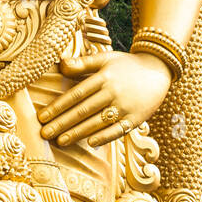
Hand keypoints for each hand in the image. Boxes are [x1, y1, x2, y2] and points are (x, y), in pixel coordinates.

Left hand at [37, 50, 171, 147]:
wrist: (159, 70)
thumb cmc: (127, 65)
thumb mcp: (105, 58)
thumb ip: (83, 63)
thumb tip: (60, 64)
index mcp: (103, 77)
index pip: (76, 94)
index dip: (58, 106)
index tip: (42, 117)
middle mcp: (113, 92)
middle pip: (83, 110)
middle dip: (62, 123)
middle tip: (44, 133)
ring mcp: (125, 106)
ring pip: (97, 122)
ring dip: (78, 133)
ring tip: (61, 141)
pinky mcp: (136, 118)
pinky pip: (118, 130)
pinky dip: (104, 137)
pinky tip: (90, 143)